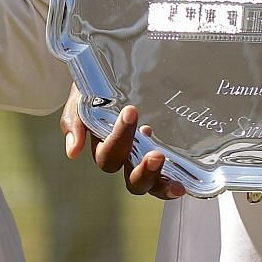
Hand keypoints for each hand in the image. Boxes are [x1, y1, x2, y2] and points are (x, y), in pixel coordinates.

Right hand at [60, 86, 185, 199]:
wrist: (114, 75)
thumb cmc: (95, 90)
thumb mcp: (80, 100)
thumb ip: (74, 122)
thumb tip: (73, 152)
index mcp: (104, 147)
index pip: (108, 155)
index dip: (119, 139)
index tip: (132, 110)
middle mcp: (126, 159)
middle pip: (132, 181)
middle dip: (144, 173)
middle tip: (156, 155)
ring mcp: (145, 158)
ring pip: (153, 185)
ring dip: (163, 186)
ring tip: (178, 185)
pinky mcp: (165, 153)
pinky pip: (172, 173)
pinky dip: (179, 178)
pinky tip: (187, 177)